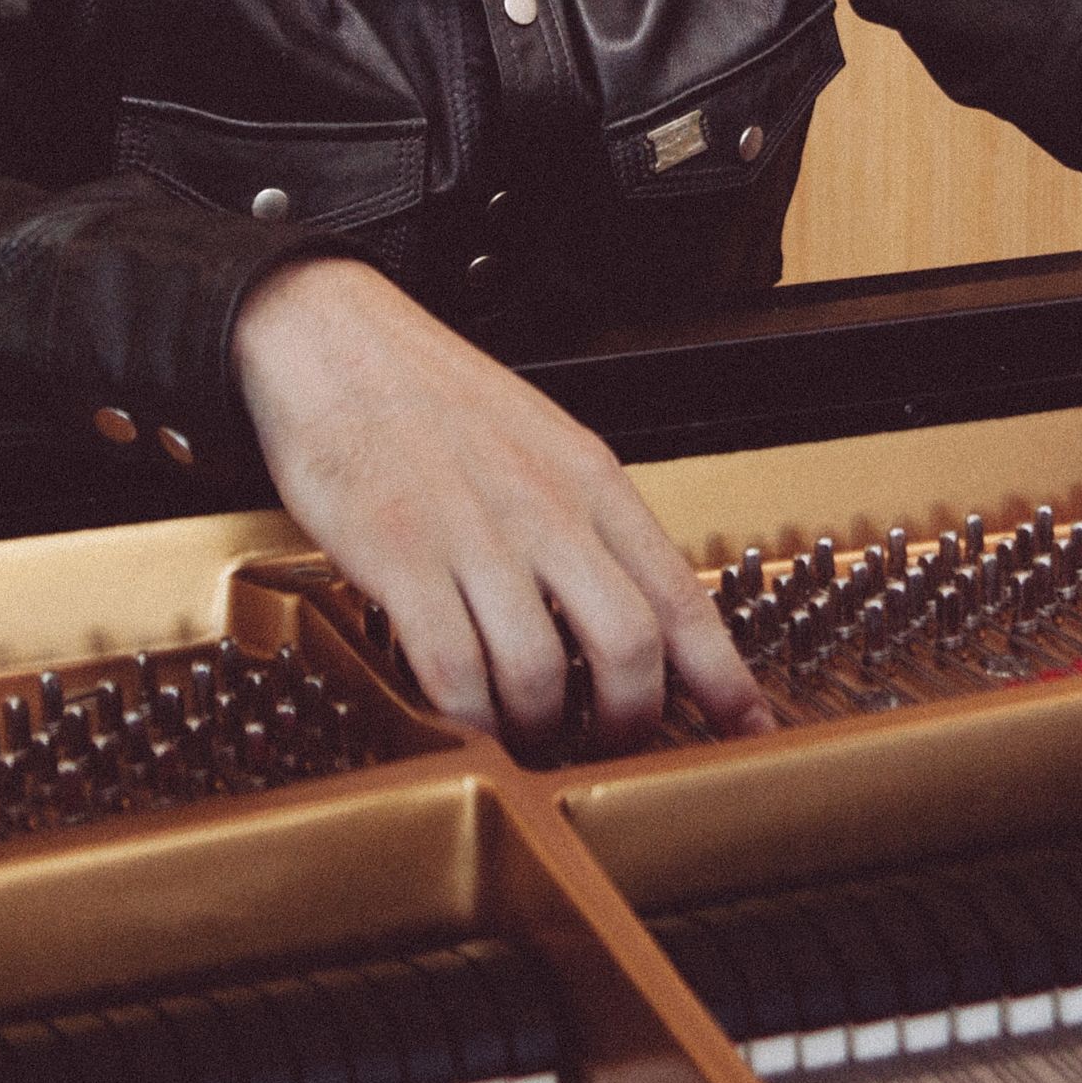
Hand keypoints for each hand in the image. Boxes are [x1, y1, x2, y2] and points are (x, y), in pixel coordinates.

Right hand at [232, 255, 773, 742]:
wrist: (334, 337)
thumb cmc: (432, 396)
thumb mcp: (542, 440)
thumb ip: (589, 521)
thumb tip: (637, 612)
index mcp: (590, 478)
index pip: (681, 594)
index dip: (722, 677)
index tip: (746, 728)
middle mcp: (545, 508)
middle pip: (629, 644)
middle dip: (628, 720)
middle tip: (610, 745)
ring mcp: (472, 534)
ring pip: (541, 671)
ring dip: (540, 728)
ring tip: (526, 733)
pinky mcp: (399, 555)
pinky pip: (452, 670)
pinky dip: (466, 720)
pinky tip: (464, 722)